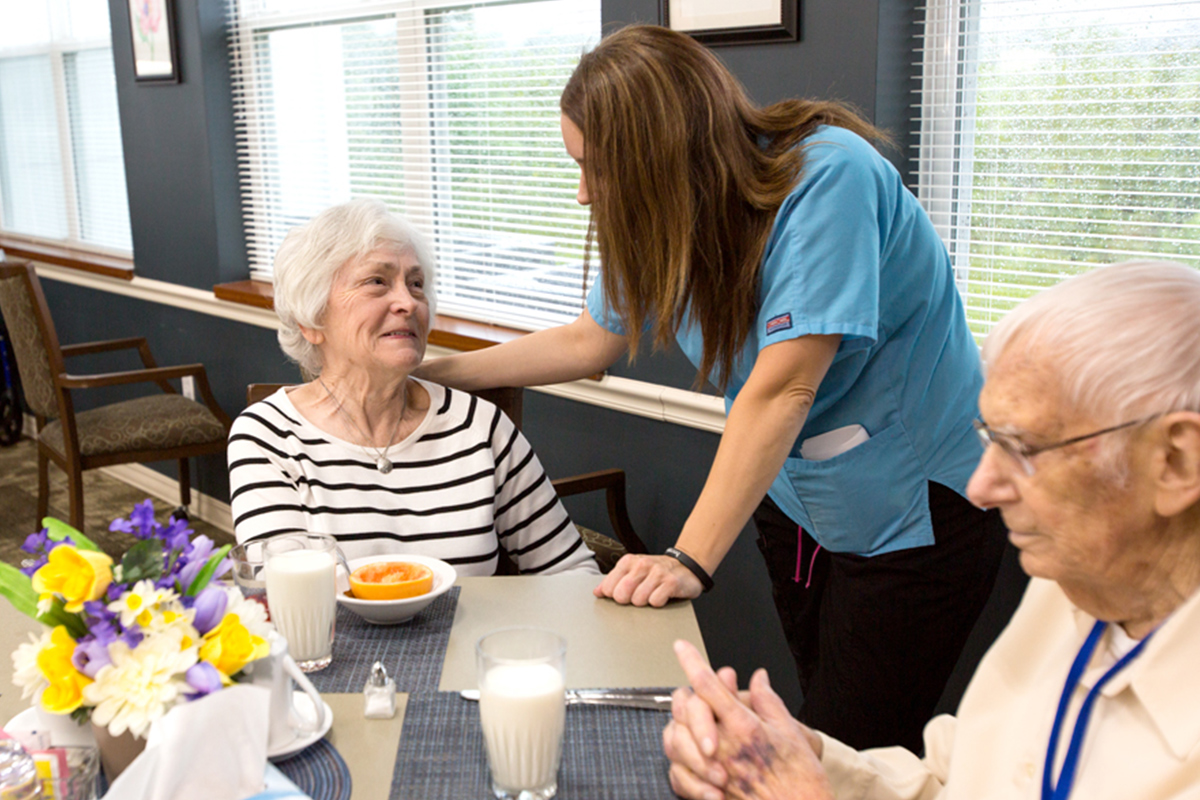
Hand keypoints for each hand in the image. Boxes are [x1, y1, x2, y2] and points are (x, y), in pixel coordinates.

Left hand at [593, 554, 702, 605]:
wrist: (687, 567)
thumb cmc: (657, 572)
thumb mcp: (633, 571)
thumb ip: (614, 581)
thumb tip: (597, 592)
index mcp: (628, 561)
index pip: (609, 587)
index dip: (614, 596)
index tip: (624, 594)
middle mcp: (642, 565)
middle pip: (621, 595)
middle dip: (629, 601)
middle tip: (639, 595)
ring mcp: (657, 573)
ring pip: (638, 600)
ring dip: (645, 602)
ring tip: (652, 594)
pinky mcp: (671, 583)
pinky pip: (655, 602)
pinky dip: (658, 603)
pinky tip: (662, 596)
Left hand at [666, 641, 830, 799]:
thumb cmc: (802, 781)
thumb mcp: (791, 733)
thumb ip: (768, 701)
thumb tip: (759, 677)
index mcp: (745, 727)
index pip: (709, 685)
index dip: (692, 661)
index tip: (681, 646)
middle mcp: (724, 747)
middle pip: (686, 708)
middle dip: (684, 694)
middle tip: (692, 690)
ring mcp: (713, 770)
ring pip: (675, 738)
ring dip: (678, 725)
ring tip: (689, 721)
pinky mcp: (709, 794)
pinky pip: (677, 774)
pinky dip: (678, 762)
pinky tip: (688, 756)